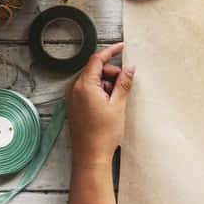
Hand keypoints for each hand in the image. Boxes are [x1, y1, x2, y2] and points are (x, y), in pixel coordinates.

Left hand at [65, 43, 135, 166]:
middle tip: (125, 85)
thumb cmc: (103, 134)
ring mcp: (73, 98)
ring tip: (116, 102)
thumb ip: (124, 83)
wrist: (90, 156)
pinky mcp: (75, 106)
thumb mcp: (118, 105)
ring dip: (107, 85)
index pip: (97, 60)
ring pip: (94, 81)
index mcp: (84, 86)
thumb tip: (130, 68)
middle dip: (112, 74)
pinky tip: (109, 105)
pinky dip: (101, 92)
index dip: (111, 51)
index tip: (122, 47)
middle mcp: (75, 89)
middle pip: (96, 70)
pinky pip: (89, 91)